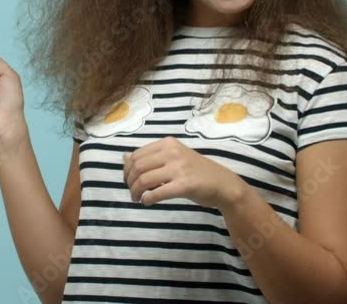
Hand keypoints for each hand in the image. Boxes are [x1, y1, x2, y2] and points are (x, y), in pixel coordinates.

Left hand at [122, 137, 244, 209]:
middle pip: (138, 167)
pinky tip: (147, 202)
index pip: (137, 155)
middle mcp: (172, 152)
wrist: (223, 184)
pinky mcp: (184, 185)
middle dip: (129, 182)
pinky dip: (147, 199)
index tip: (128, 181)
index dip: (127, 170)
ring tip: (137, 198)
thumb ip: (151, 157)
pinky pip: (157, 193)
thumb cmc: (196, 171)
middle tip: (132, 192)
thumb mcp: (173, 157)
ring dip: (135, 191)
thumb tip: (124, 157)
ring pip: (144, 179)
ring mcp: (179, 168)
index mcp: (168, 143)